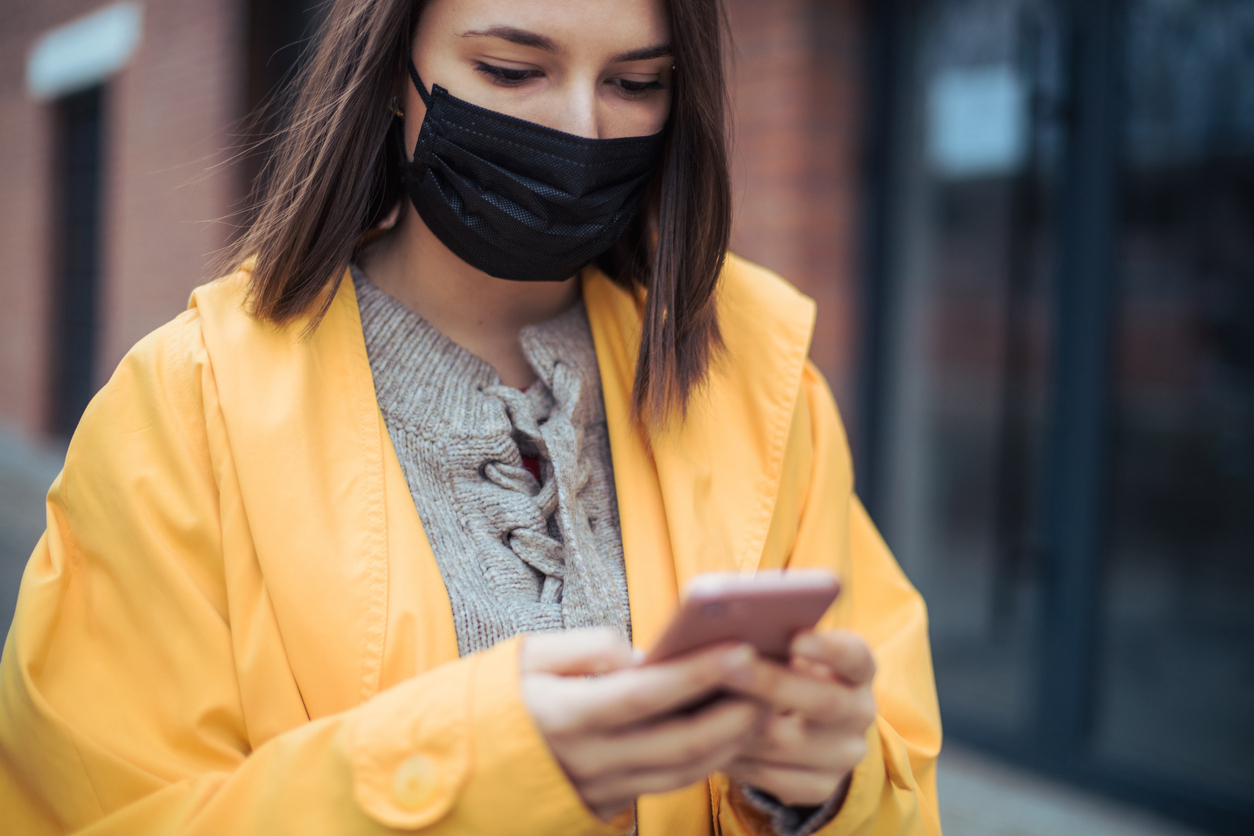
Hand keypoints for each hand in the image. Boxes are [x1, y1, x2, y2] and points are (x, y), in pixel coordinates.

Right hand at [520, 628, 764, 821]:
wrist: (460, 765)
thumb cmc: (498, 697)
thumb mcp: (527, 656)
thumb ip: (585, 647)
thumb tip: (636, 653)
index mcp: (565, 716)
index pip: (646, 694)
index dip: (697, 673)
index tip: (739, 648)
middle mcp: (587, 761)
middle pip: (678, 743)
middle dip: (732, 714)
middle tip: (769, 682)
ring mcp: (600, 790)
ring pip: (681, 773)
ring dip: (729, 742)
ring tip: (761, 705)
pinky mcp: (608, 805)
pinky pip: (667, 784)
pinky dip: (705, 761)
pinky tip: (728, 733)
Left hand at [722, 630, 876, 806]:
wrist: (804, 723)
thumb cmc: (784, 667)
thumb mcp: (789, 647)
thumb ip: (774, 638)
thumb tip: (732, 632)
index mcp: (859, 669)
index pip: (855, 656)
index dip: (828, 649)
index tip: (797, 637)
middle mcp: (860, 713)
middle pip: (822, 702)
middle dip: (771, 684)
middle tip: (729, 667)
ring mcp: (843, 755)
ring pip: (788, 743)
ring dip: (741, 722)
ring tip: (704, 702)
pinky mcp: (819, 787)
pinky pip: (771, 776)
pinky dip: (736, 755)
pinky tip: (707, 737)